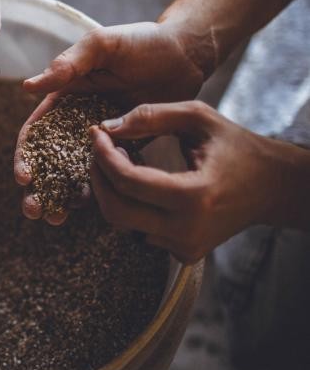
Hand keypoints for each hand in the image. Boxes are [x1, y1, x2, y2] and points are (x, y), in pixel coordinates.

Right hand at [14, 22, 207, 220]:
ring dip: (59, 196)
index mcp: (63, 97)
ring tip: (56, 217)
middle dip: (35, 187)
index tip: (25, 176)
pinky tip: (90, 208)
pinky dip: (96, 192)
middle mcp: (76, 121)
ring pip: (72, 173)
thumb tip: (30, 87)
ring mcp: (100, 139)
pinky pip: (107, 175)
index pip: (35, 131)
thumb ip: (69, 64)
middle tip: (33, 208)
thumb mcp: (102, 45)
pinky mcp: (125, 149)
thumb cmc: (142, 42)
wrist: (186, 54)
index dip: (25, 155)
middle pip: (46, 160)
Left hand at [88, 101, 304, 262]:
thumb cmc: (236, 147)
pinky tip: (143, 184)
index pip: (128, 182)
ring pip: (124, 223)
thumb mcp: (198, 118)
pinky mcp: (184, 253)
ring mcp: (185, 246)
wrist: (273, 187)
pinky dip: (133, 206)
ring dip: (113, 191)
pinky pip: (140, 232)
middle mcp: (187, 229)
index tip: (96, 134)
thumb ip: (151, 116)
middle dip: (98, 178)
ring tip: (124, 161)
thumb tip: (107, 126)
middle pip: (116, 211)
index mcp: (194, 196)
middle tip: (100, 151)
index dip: (103, 156)